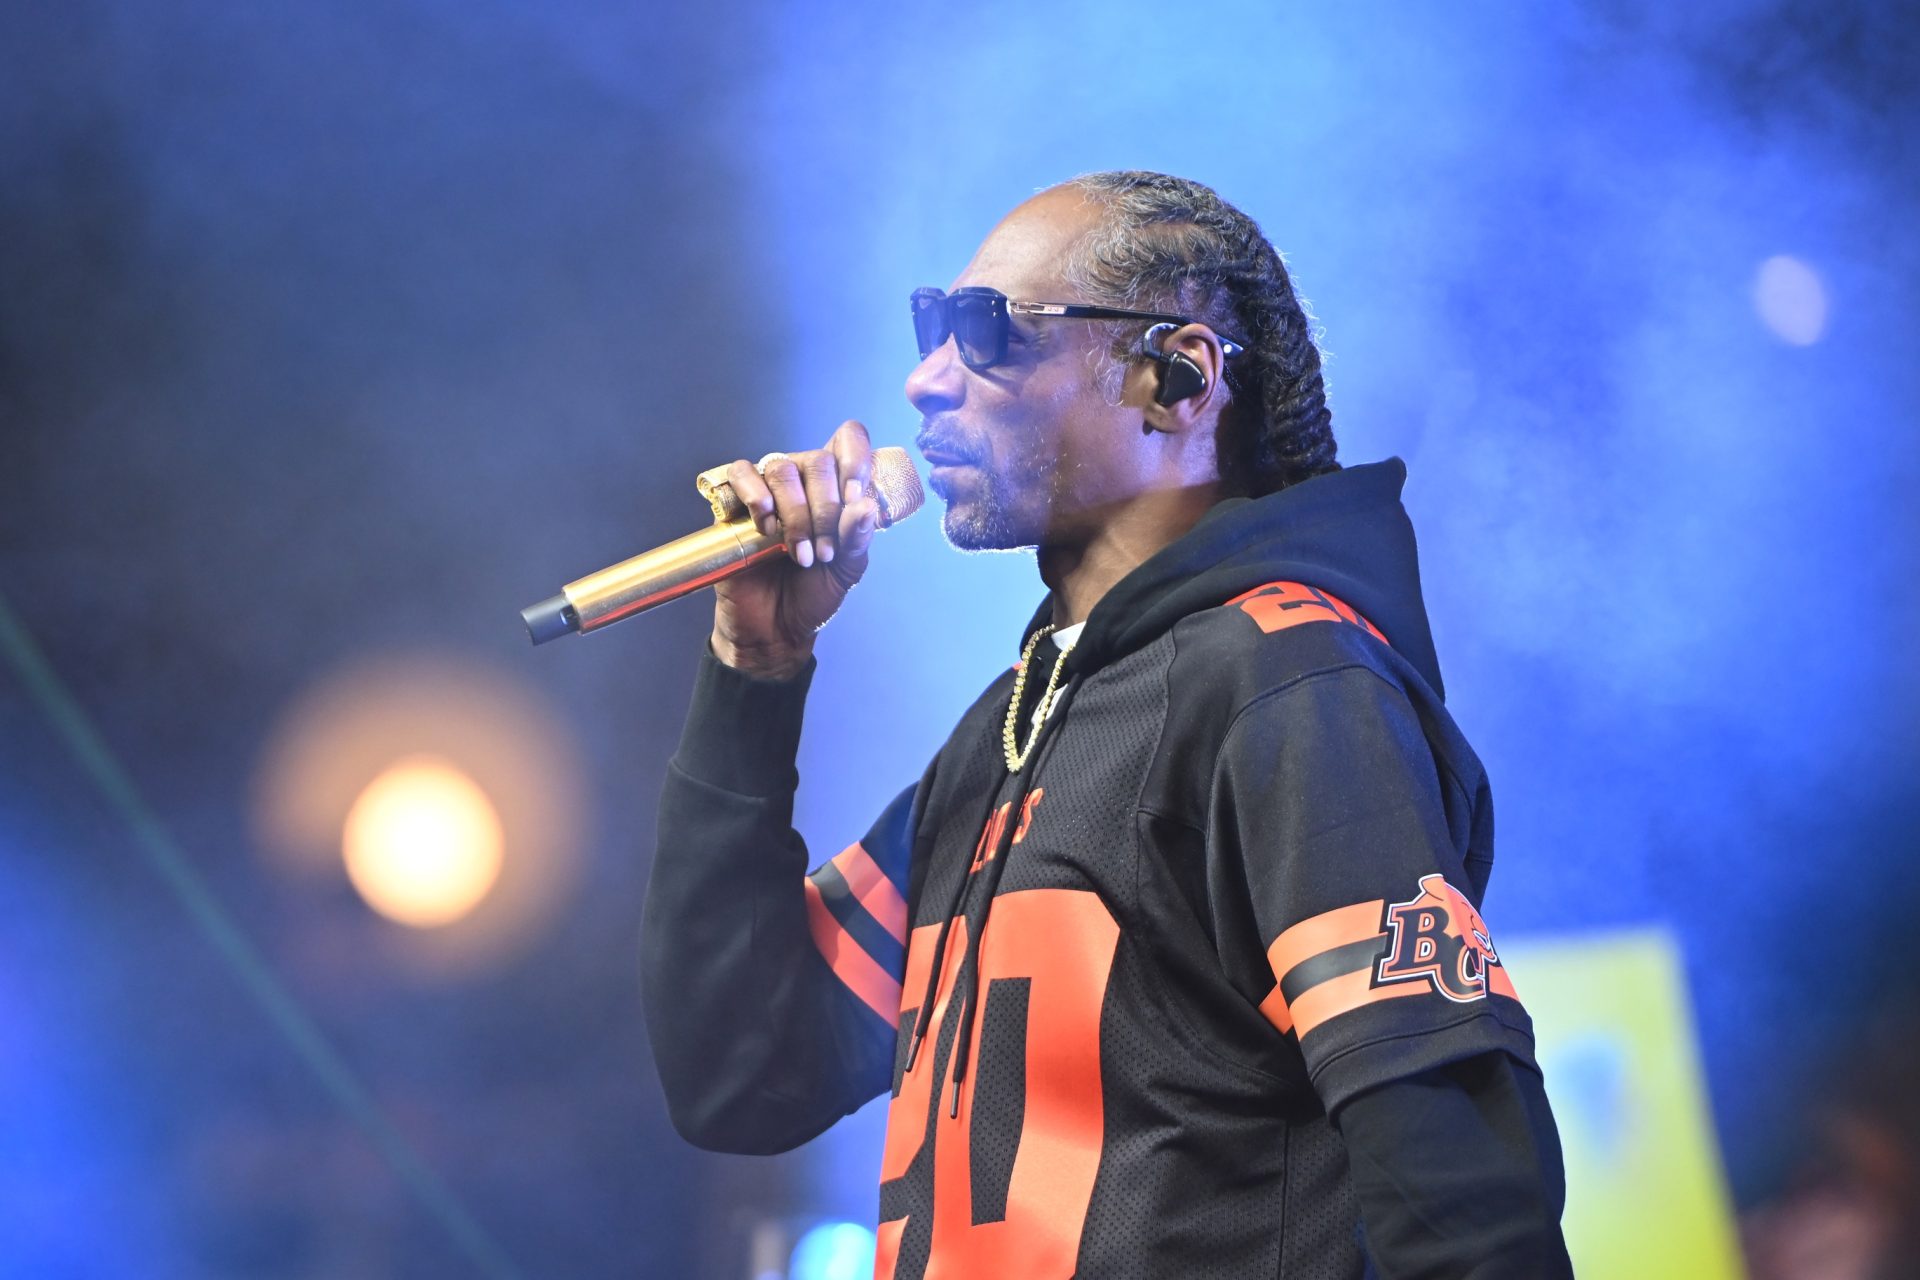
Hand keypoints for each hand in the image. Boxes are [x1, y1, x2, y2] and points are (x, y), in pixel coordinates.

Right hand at [710, 421, 880, 678]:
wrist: (776, 627)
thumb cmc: (814, 593)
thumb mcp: (848, 569)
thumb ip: (857, 538)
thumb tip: (863, 506)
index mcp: (837, 487)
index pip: (848, 440)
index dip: (855, 459)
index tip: (855, 499)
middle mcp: (803, 480)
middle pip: (818, 460)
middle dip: (826, 510)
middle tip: (824, 553)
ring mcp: (768, 489)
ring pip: (782, 468)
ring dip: (795, 514)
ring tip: (798, 553)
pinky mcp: (735, 502)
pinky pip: (741, 473)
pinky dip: (756, 497)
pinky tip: (766, 529)